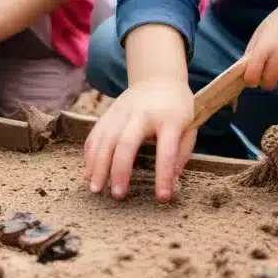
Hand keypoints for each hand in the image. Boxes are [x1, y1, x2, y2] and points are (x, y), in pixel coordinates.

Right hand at [83, 78, 195, 202]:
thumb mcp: (190, 127)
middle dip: (119, 170)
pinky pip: (95, 134)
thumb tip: (172, 181)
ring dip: (97, 165)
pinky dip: (90, 154)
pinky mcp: (109, 112)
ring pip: (105, 138)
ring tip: (95, 188)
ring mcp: (122, 111)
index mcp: (169, 119)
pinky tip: (88, 172)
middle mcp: (142, 114)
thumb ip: (182, 154)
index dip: (164, 175)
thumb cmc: (177, 109)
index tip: (162, 198)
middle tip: (116, 195)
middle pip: (126, 143)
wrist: (159, 79)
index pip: (167, 150)